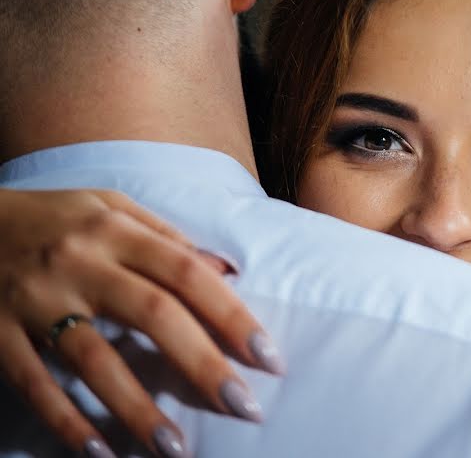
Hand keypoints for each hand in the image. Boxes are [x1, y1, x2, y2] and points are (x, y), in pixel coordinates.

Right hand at [0, 188, 282, 456]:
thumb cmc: (54, 217)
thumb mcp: (110, 207)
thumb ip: (168, 237)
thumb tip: (228, 269)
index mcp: (115, 229)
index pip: (187, 272)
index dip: (231, 314)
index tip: (268, 356)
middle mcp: (80, 261)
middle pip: (153, 314)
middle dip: (203, 363)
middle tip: (244, 406)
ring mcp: (36, 299)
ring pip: (93, 358)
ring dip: (138, 408)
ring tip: (176, 449)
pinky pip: (33, 383)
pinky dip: (66, 420)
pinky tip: (100, 452)